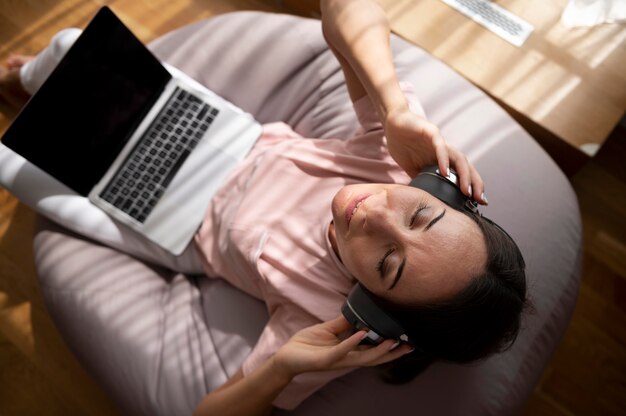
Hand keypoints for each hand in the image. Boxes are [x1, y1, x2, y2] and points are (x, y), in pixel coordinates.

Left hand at [274, 315, 412, 376]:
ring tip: (393, 341)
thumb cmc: (306, 343)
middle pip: (374, 358)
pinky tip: (362, 333)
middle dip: (392, 353)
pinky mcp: (326, 359)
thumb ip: (344, 323)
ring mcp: (337, 359)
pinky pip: (341, 350)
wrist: (286, 355)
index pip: (373, 350)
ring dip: (378, 350)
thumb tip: (359, 311)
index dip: (390, 347)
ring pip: (362, 357)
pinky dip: (352, 342)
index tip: (406, 340)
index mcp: (349, 351)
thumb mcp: (329, 329)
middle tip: (409, 346)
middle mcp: (346, 358)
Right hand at [385, 107, 487, 204]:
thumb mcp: (411, 168)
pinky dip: (444, 160)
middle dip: (475, 183)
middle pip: (467, 167)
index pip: (462, 174)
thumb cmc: (402, 144)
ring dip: (465, 175)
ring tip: (466, 191)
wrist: (392, 123)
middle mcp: (445, 151)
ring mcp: (439, 142)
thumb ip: (421, 180)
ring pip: (459, 158)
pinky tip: (445, 173)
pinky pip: (440, 147)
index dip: (472, 187)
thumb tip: (424, 199)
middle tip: (479, 200)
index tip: (478, 203)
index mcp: (442, 160)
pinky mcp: (430, 132)